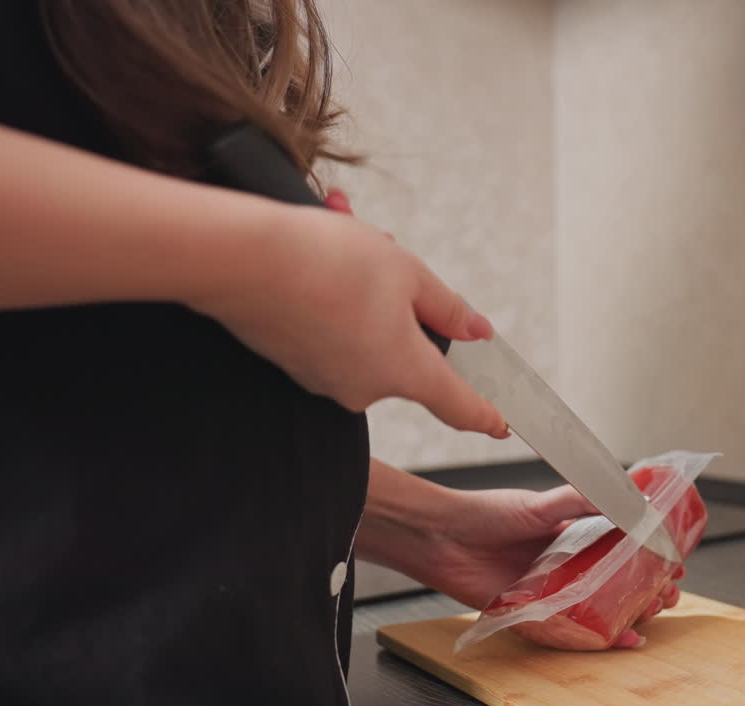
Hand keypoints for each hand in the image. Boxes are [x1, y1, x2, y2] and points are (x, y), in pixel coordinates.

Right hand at [190, 188, 507, 436]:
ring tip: (344, 241)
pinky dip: (331, 300)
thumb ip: (446, 308)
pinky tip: (317, 260)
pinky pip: (330, 333)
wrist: (242, 260)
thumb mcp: (407, 272)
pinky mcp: (294, 365)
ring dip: (365, 293)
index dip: (486, 414)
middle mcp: (367, 388)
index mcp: (407, 371)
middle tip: (391, 256)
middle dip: (404, 306)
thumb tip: (475, 331)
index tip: (503, 424)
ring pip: (366, 334)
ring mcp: (327, 380)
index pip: (460, 405)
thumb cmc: (330, 262)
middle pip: (406, 353)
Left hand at [356, 460, 682, 648]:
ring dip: (630, 613)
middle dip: (647, 589)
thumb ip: (580, 500)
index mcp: (570, 534)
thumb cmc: (485, 514)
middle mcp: (564, 564)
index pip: (620, 546)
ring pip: (600, 608)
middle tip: (670, 594)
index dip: (648, 555)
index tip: (675, 561)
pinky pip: (572, 629)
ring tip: (653, 613)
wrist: (441, 538)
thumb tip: (622, 495)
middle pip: (615, 582)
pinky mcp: (534, 613)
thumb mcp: (539, 503)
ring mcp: (551, 590)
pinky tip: (623, 639)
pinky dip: (600, 637)